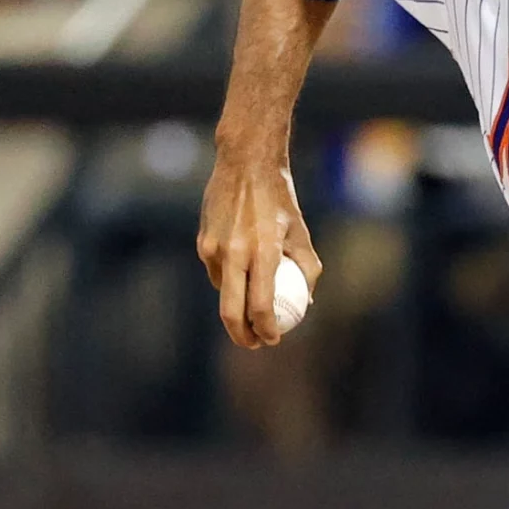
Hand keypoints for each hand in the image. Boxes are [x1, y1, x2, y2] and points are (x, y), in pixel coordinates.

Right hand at [198, 150, 321, 346]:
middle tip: (254, 343)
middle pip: (231, 311)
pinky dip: (230, 280)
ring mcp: (214, 248)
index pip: (261, 306)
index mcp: (263, 251)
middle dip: (242, 335)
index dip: (266, 330)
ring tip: (253, 301)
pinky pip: (217, 273)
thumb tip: (305, 303)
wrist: (245, 164)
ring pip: (223, 292)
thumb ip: (306, 270)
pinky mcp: (202, 243)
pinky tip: (243, 268)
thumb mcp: (301, 233)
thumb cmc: (280, 201)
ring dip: (237, 304)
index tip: (272, 339)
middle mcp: (234, 252)